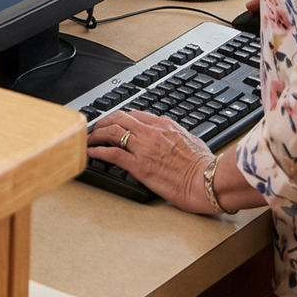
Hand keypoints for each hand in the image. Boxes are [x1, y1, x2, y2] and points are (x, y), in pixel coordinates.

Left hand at [85, 110, 215, 213]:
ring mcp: (143, 149)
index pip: (134, 114)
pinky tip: (91, 152)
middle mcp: (150, 133)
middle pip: (119, 118)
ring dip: (97, 134)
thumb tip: (172, 133)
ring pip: (112, 132)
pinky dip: (99, 151)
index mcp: (163, 125)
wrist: (207, 181)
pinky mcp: (139, 167)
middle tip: (96, 127)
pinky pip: (113, 154)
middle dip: (103, 121)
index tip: (113, 121)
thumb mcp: (190, 139)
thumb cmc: (204, 165)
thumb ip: (176, 133)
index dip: (119, 117)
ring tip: (89, 138)